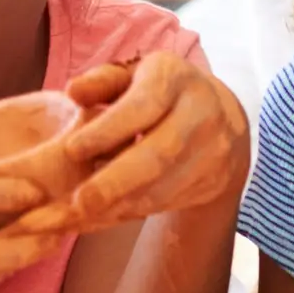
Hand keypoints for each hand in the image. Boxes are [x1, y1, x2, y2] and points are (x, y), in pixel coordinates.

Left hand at [45, 53, 249, 231]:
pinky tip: (104, 216)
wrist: (222, 118)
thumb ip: (101, 83)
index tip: (71, 149)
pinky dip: (132, 212)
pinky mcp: (213, 181)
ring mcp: (213, 151)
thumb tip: (74, 91)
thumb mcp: (133, 76)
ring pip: (164, 186)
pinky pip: (169, 201)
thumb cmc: (159, 93)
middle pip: (159, 154)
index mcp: (176, 78)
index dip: (108, 129)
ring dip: (120, 204)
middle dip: (116, 181)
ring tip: (83, 214)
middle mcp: (202, 113)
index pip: (143, 105)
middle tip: (79, 201)